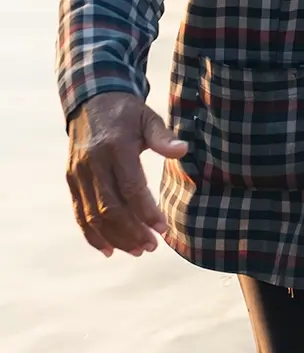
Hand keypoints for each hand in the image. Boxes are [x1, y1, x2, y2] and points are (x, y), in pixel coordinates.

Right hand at [65, 91, 187, 256]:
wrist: (90, 101)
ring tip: (138, 251)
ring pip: (93, 214)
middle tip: (153, 246)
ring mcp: (78, 173)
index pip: (130, 187)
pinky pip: (79, 212)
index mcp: (114, 147)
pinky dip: (92, 234)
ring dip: (115, 237)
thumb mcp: (148, 118)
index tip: (163, 229)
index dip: (146, 212)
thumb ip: (163, 137)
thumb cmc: (127, 114)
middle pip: (110, 207)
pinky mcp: (71, 180)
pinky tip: (109, 250)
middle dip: (132, 231)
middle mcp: (92, 162)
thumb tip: (182, 150)